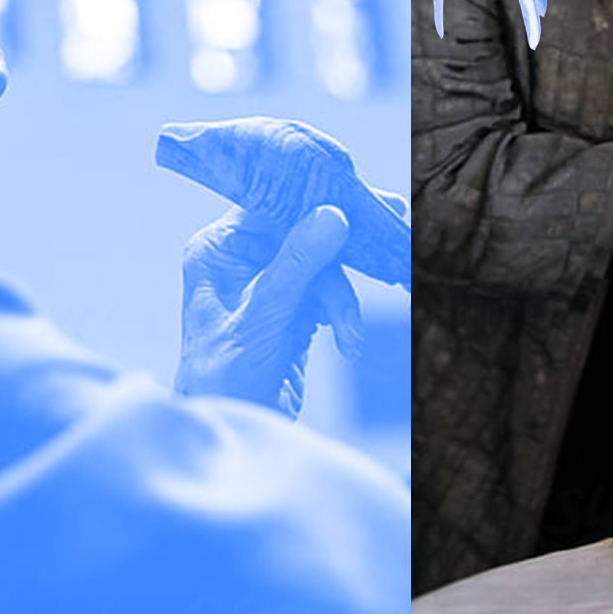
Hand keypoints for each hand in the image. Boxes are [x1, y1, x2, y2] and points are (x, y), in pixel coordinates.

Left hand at [175, 200, 383, 416]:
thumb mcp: (263, 317)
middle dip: (345, 244)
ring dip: (343, 301)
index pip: (270, 203)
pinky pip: (330, 292)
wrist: (235, 425)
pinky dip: (343, 315)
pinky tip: (347, 343)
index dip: (312, 194)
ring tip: (350, 338)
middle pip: (305, 228)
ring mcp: (270, 281)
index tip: (353, 188)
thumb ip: (297, 265)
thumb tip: (332, 214)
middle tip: (391, 228)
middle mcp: (243, 258)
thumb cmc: (225, 378)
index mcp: (221, 250)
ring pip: (325, 264)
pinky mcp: (293, 304)